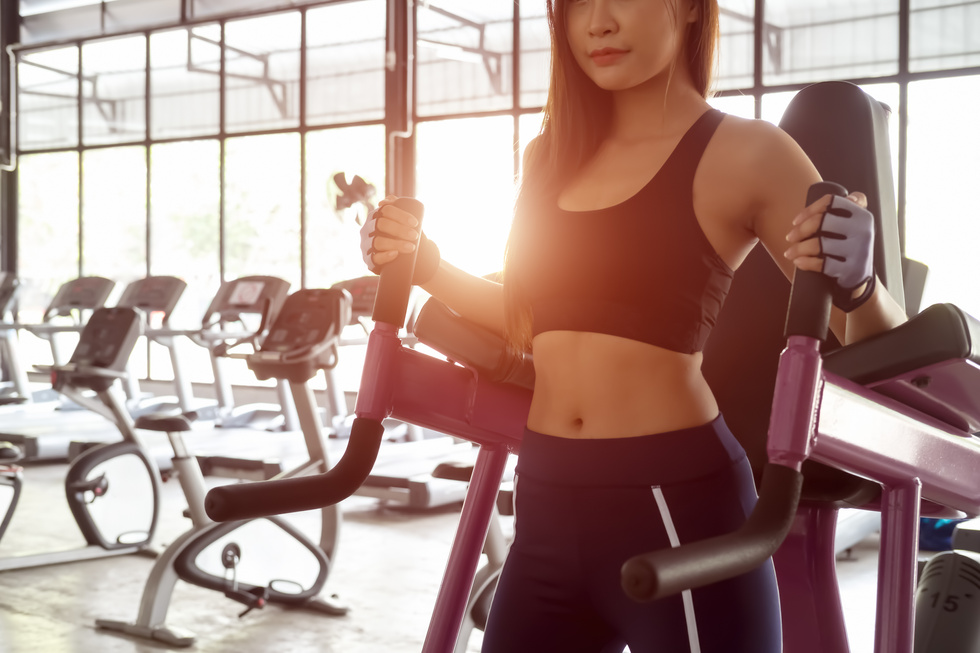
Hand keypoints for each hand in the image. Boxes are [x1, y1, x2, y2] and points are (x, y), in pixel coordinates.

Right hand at [360, 195, 421, 272]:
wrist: (395, 257)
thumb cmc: (398, 235)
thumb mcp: (399, 221)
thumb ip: (398, 207)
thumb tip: (390, 199)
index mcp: (375, 216)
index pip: (386, 210)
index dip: (401, 215)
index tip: (415, 223)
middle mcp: (367, 228)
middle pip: (381, 224)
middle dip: (399, 229)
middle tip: (415, 236)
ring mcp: (366, 244)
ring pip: (378, 241)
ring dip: (396, 243)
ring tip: (411, 247)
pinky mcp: (368, 260)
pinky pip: (375, 258)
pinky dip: (386, 256)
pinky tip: (395, 254)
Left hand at [784, 190, 875, 310]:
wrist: (861, 278)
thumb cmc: (846, 247)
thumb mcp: (848, 226)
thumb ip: (834, 213)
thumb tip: (799, 218)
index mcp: (860, 212)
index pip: (832, 201)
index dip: (809, 209)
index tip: (795, 221)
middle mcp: (863, 227)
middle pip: (823, 220)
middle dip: (800, 230)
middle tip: (790, 238)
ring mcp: (860, 248)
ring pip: (820, 243)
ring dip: (798, 249)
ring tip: (789, 253)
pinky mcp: (853, 268)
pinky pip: (823, 263)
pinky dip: (806, 262)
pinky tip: (798, 262)